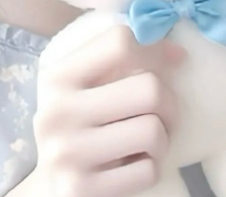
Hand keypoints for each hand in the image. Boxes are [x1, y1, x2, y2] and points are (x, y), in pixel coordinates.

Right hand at [27, 23, 184, 196]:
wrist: (49, 187)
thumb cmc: (76, 126)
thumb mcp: (81, 88)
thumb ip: (118, 64)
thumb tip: (177, 53)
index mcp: (56, 76)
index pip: (119, 44)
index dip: (154, 50)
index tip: (167, 63)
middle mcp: (58, 111)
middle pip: (149, 89)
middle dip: (169, 102)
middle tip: (163, 113)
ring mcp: (68, 153)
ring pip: (153, 131)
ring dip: (162, 139)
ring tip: (148, 141)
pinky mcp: (83, 188)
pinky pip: (148, 171)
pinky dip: (151, 167)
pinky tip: (135, 164)